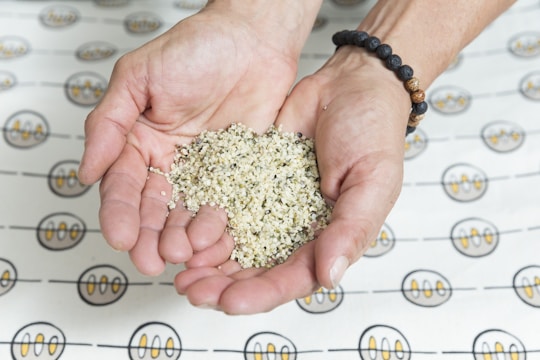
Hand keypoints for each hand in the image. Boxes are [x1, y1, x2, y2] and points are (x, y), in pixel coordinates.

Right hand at [78, 6, 303, 274]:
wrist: (252, 41)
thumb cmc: (196, 49)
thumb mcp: (138, 77)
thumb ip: (108, 123)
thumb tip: (86, 171)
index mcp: (141, 143)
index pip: (124, 186)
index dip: (120, 215)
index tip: (121, 238)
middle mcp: (171, 163)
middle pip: (155, 209)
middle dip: (151, 238)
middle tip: (153, 261)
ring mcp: (206, 172)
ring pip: (189, 214)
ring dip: (184, 237)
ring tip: (184, 253)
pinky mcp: (239, 175)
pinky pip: (228, 206)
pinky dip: (221, 226)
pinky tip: (217, 241)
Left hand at [175, 47, 410, 313]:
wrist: (350, 84)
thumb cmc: (373, 132)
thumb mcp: (373, 181)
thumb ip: (352, 229)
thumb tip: (329, 275)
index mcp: (330, 239)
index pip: (294, 278)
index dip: (261, 293)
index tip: (229, 302)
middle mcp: (297, 230)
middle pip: (257, 269)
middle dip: (223, 284)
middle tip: (191, 290)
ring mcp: (271, 206)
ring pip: (236, 244)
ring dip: (208, 260)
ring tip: (179, 270)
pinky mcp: (251, 181)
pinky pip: (226, 205)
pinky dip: (205, 221)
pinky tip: (182, 229)